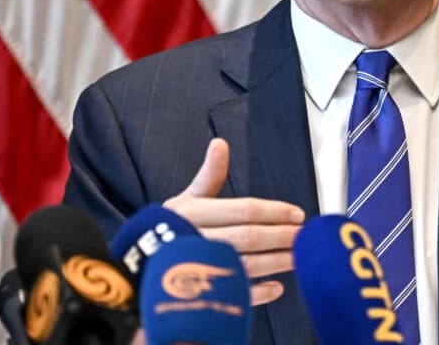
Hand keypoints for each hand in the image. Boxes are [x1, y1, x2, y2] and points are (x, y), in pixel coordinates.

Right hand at [163, 138, 304, 305]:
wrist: (135, 267)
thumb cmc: (169, 229)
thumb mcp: (185, 199)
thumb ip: (209, 175)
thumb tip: (220, 143)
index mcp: (193, 213)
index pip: (243, 209)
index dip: (274, 211)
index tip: (297, 214)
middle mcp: (196, 239)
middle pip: (248, 237)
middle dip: (281, 236)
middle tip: (303, 236)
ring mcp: (198, 269)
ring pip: (245, 265)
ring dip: (276, 262)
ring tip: (298, 257)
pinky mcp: (199, 294)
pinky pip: (233, 295)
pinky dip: (257, 293)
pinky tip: (276, 288)